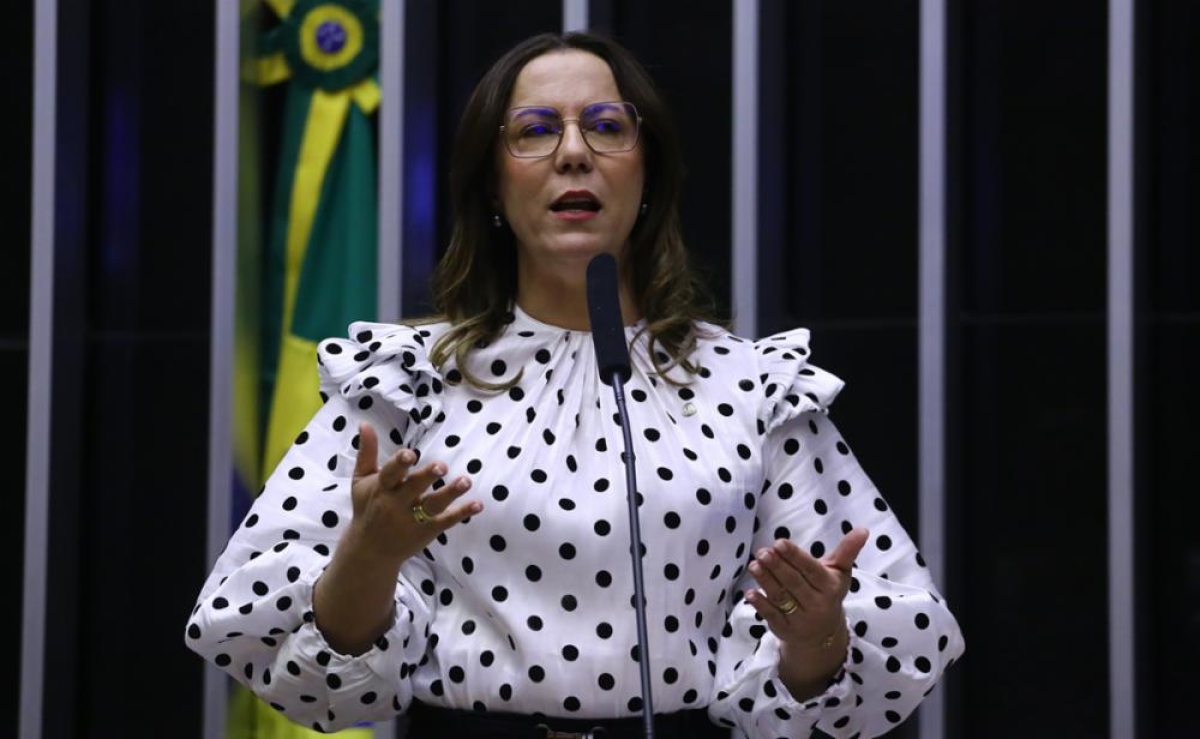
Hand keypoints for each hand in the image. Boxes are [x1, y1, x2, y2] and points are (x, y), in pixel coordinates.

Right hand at [345, 422, 480, 564]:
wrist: (369, 550)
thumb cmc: (367, 507)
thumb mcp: (361, 480)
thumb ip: (367, 452)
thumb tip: (365, 423)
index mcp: (382, 488)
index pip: (390, 474)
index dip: (399, 464)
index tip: (410, 453)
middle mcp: (397, 504)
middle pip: (413, 489)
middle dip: (427, 477)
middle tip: (442, 466)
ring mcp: (413, 519)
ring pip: (433, 505)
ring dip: (450, 493)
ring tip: (466, 481)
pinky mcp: (427, 531)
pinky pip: (446, 521)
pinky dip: (462, 513)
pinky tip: (478, 504)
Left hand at [745, 528, 868, 649]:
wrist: (823, 633)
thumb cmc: (828, 593)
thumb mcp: (840, 573)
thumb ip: (847, 551)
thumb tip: (863, 529)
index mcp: (830, 587)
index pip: (811, 570)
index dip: (795, 556)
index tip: (779, 543)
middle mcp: (816, 605)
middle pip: (794, 583)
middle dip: (777, 567)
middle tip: (763, 552)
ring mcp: (800, 619)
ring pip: (781, 597)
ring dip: (766, 581)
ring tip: (754, 565)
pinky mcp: (784, 629)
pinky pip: (772, 616)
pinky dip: (760, 604)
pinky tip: (750, 592)